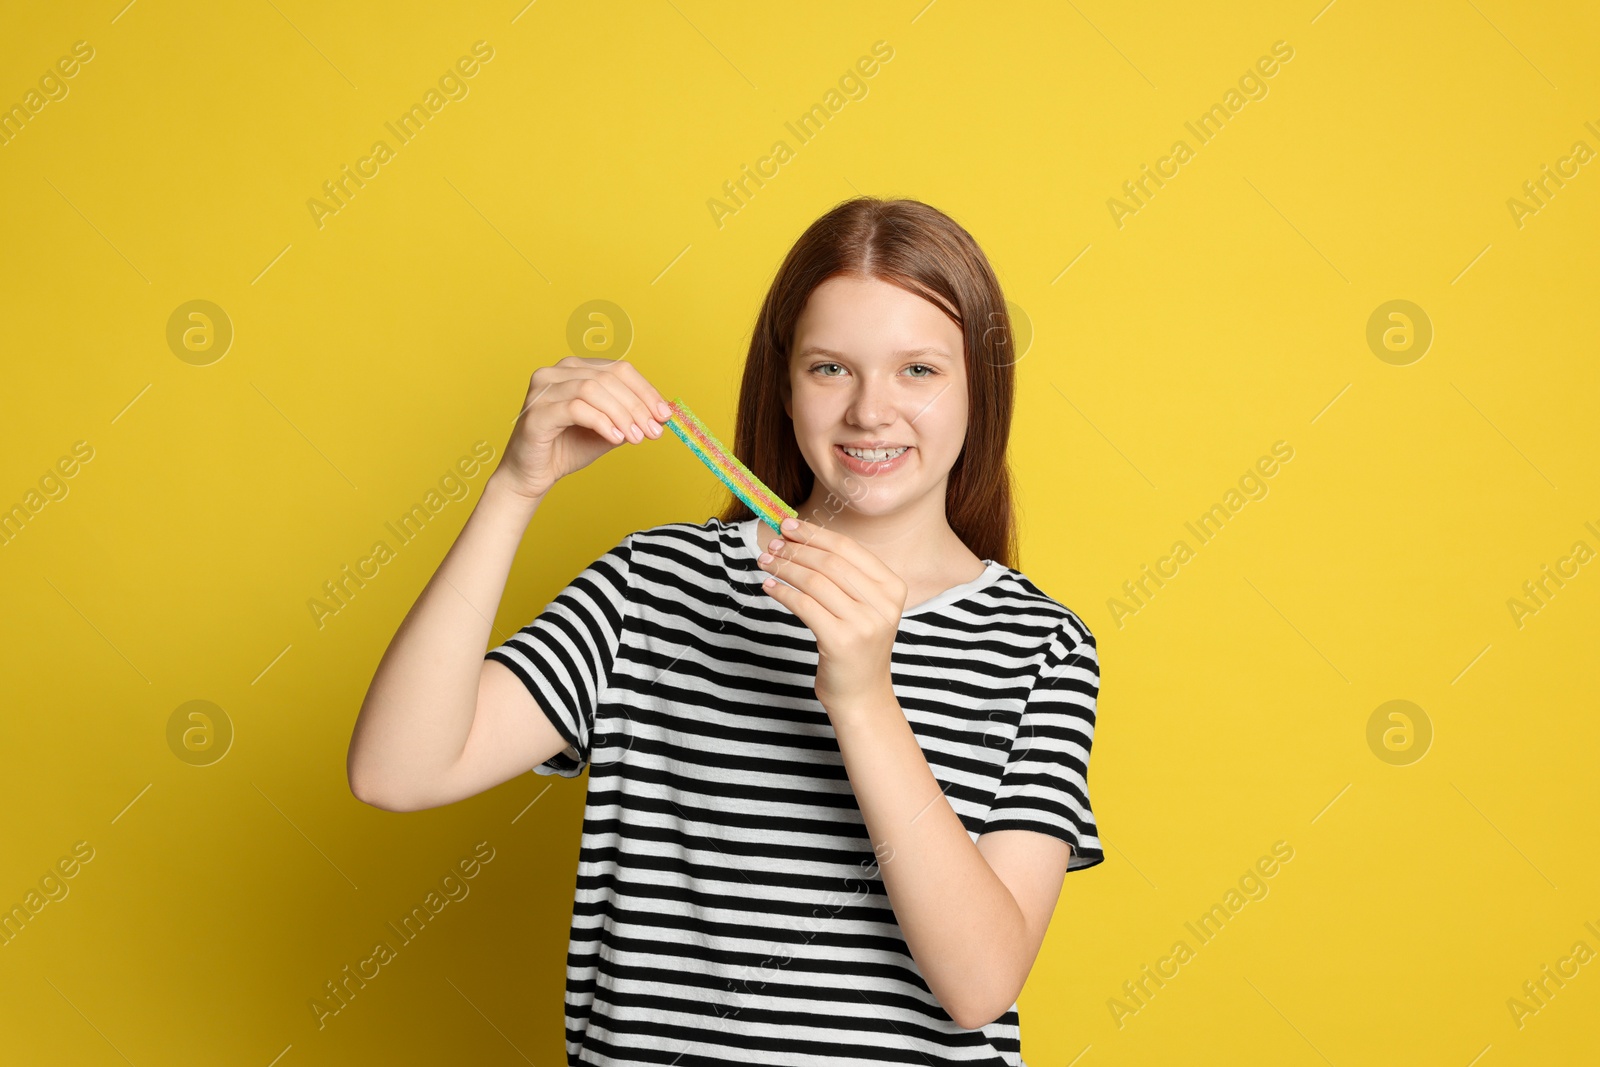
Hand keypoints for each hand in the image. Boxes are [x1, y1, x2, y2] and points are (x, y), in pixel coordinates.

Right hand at [493, 356, 671, 501]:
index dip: (646, 391)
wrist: (532, 474)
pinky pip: (576, 408)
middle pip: (609, 378)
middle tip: (654, 431)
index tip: (664, 415)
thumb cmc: (567, 448)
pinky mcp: (537, 411)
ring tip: (636, 438)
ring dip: (622, 415)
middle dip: (637, 406)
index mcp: (575, 369)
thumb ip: (629, 418)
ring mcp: (543, 389)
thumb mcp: (608, 430)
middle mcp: (557, 371)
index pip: (619, 369)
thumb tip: (661, 415)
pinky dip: (601, 422)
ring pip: (593, 390)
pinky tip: (615, 438)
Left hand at [756, 516, 907, 714]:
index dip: (816, 534)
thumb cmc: (857, 646)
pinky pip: (804, 606)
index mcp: (893, 588)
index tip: (789, 526)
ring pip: (815, 582)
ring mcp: (864, 623)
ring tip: (766, 562)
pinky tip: (769, 586)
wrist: (862, 694)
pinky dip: (782, 592)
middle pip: (830, 562)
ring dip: (785, 568)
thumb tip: (800, 539)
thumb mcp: (864, 607)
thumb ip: (844, 576)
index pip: (849, 549)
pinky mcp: (841, 641)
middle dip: (796, 549)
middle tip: (772, 544)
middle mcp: (883, 604)